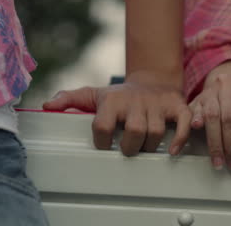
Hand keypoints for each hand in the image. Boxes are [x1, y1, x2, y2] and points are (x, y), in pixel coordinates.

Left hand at [43, 75, 191, 156]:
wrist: (152, 80)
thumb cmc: (120, 95)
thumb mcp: (94, 94)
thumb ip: (70, 99)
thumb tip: (47, 106)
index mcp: (113, 100)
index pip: (103, 126)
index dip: (101, 141)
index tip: (103, 145)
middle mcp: (136, 100)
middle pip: (133, 131)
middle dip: (129, 146)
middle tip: (128, 149)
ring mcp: (158, 103)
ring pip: (156, 131)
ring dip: (149, 145)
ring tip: (143, 146)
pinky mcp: (176, 106)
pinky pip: (183, 124)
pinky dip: (180, 139)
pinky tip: (171, 151)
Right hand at [190, 65, 230, 170]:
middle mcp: (228, 84)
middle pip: (229, 119)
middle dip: (230, 146)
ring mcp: (211, 90)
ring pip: (212, 117)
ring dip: (215, 143)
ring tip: (219, 161)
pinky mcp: (198, 98)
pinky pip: (195, 110)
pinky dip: (196, 120)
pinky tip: (196, 129)